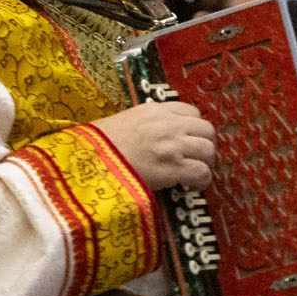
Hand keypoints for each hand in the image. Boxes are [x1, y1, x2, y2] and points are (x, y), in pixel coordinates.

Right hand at [95, 100, 214, 191]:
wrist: (89, 161)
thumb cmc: (98, 145)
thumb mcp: (121, 122)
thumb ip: (143, 123)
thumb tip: (153, 136)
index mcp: (154, 110)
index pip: (191, 111)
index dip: (193, 126)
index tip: (189, 138)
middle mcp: (167, 124)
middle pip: (206, 129)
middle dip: (205, 143)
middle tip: (197, 156)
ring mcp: (172, 145)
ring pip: (208, 150)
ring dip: (205, 162)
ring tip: (196, 171)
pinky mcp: (173, 168)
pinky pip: (202, 172)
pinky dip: (202, 180)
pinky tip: (193, 185)